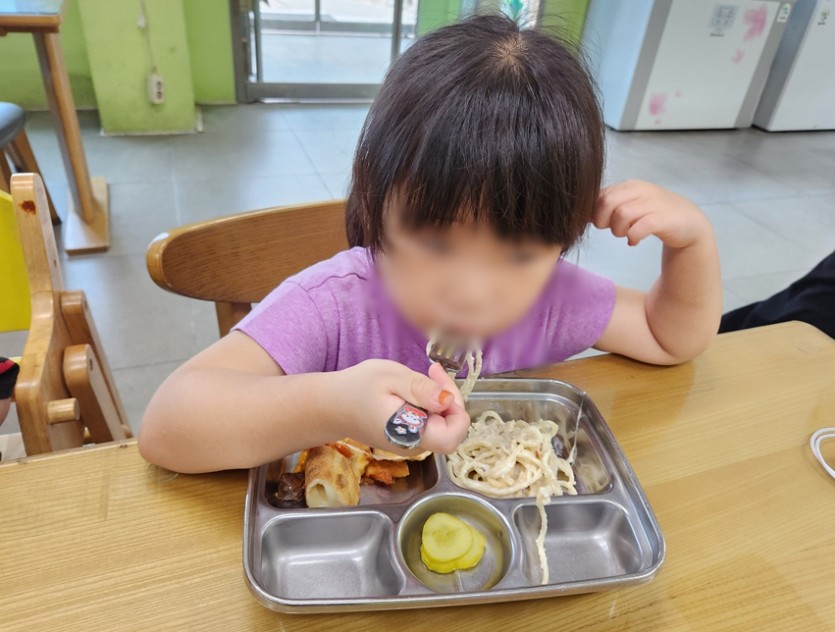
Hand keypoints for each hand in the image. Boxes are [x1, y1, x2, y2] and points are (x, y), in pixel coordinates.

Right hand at [331, 360, 469, 454]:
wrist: (330, 405)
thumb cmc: (357, 389)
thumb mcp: (390, 379)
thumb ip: (421, 390)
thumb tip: (447, 400)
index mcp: (411, 435)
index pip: (453, 437)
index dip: (457, 410)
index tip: (439, 385)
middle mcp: (415, 446)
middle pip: (451, 429)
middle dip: (450, 399)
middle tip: (432, 372)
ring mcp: (412, 444)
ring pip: (442, 425)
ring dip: (440, 399)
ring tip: (422, 376)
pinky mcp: (409, 437)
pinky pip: (430, 423)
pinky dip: (430, 404)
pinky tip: (414, 388)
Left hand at [593, 180, 710, 248]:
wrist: (687, 222)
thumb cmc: (652, 215)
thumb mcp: (629, 205)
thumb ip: (608, 206)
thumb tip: (581, 214)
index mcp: (629, 186)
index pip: (599, 195)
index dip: (594, 213)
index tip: (601, 224)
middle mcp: (640, 190)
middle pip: (607, 202)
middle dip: (603, 221)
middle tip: (612, 230)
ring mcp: (653, 203)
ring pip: (622, 215)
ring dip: (618, 230)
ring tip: (626, 234)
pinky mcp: (663, 219)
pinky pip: (639, 227)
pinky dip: (632, 237)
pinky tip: (634, 241)